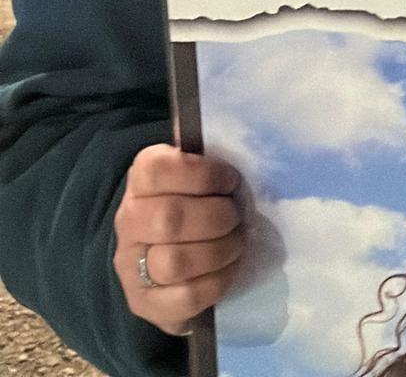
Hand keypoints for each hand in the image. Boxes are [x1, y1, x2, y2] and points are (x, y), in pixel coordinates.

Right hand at [113, 146, 243, 336]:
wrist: (165, 261)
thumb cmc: (193, 203)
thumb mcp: (195, 174)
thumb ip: (208, 159)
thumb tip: (237, 140)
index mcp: (140, 180)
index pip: (157, 170)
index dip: (203, 174)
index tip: (230, 181)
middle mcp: (128, 221)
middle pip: (169, 219)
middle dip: (217, 217)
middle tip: (237, 216)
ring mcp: (131, 267)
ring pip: (174, 262)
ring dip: (219, 251)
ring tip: (236, 242)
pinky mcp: (145, 304)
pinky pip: (185, 297)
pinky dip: (217, 282)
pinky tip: (229, 268)